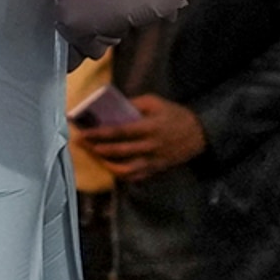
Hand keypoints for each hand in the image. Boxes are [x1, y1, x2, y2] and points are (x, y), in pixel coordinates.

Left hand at [90, 94, 207, 182]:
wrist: (199, 134)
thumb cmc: (175, 115)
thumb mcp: (157, 102)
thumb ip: (135, 104)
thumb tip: (114, 108)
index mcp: (149, 127)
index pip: (119, 132)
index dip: (99, 133)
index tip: (83, 132)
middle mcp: (149, 146)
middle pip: (118, 151)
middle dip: (96, 148)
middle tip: (81, 144)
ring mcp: (152, 161)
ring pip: (124, 168)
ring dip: (106, 163)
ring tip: (94, 156)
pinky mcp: (155, 170)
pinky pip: (135, 176)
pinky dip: (121, 174)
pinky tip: (110, 167)